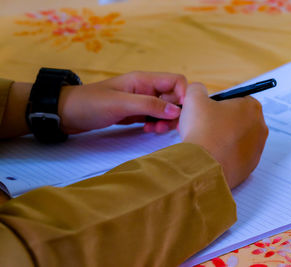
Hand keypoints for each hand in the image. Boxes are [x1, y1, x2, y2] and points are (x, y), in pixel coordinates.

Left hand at [58, 72, 186, 133]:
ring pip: (166, 109)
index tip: (180, 113)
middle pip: (174, 97)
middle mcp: (146, 89)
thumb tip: (176, 111)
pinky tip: (148, 130)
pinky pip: (155, 117)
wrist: (67, 113)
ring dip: (165, 121)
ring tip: (154, 131)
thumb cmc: (91, 104)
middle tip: (164, 127)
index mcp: (144, 80)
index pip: (176, 81)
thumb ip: (149, 105)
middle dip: (174, 112)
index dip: (183, 95)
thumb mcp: (121, 104)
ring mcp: (141, 101)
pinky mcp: (136, 113)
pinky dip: (156, 124)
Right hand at [179, 83, 267, 188]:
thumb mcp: (194, 99)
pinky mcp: (250, 166)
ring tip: (207, 142)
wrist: (203, 166)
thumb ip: (198, 89)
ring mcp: (257, 149)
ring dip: (225, 138)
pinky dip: (226, 155)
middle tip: (205, 126)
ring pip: (239, 139)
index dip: (221, 104)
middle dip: (224, 121)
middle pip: (240, 119)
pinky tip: (212, 156)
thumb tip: (199, 91)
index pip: (238, 99)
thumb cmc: (202, 131)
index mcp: (251, 107)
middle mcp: (260, 128)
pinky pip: (237, 156)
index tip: (208, 111)